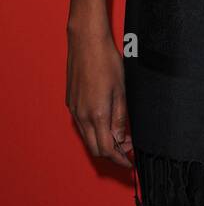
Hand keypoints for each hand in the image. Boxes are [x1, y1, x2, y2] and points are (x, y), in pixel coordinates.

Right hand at [66, 22, 134, 168]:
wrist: (86, 43)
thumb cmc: (107, 63)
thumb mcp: (121, 91)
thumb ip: (120, 118)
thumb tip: (121, 139)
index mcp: (96, 115)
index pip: (107, 150)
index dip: (120, 159)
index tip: (130, 162)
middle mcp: (81, 116)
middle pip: (95, 149)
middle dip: (112, 154)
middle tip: (128, 149)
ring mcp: (74, 110)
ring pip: (87, 138)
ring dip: (103, 142)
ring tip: (120, 136)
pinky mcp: (70, 103)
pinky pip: (82, 125)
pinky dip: (94, 131)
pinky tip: (106, 123)